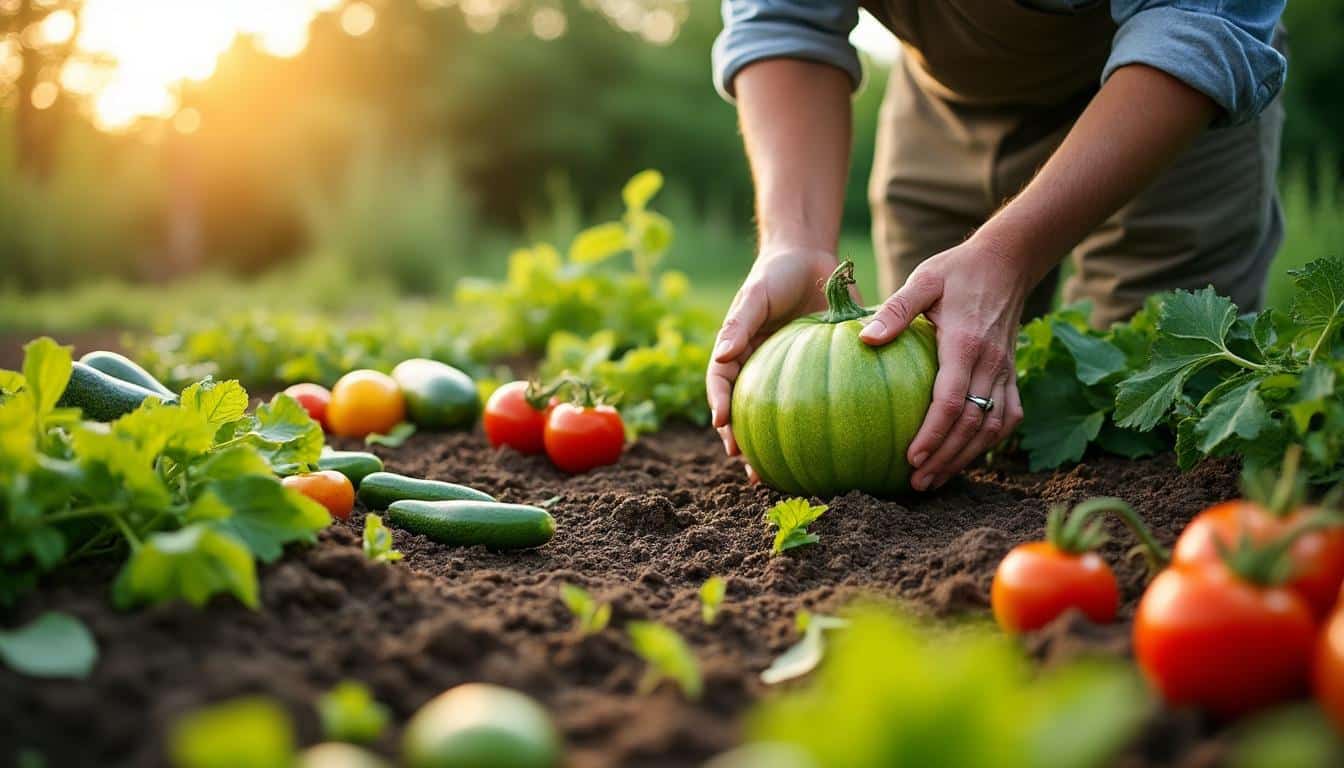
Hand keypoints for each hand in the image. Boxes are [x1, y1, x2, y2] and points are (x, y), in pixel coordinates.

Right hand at [707, 248, 840, 470]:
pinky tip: (833, 450)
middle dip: (744, 445)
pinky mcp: (816, 374)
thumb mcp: (754, 294)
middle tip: (751, 471)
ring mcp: (786, 375)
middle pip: (746, 413)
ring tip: (780, 477)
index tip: (725, 427)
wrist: (811, 259)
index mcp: (736, 353)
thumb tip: (721, 356)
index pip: (721, 385)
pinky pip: (815, 403)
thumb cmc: (775, 274)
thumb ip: (739, 323)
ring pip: (777, 417)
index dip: (720, 407)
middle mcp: (757, 369)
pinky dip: (818, 426)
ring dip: (775, 449)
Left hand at [858, 235, 1028, 490]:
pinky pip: (1008, 416)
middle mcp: (991, 364)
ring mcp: (1005, 371)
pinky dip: (990, 441)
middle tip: (918, 482)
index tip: (911, 457)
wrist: (1007, 262)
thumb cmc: (956, 271)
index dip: (932, 434)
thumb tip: (865, 339)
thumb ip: (896, 310)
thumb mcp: (923, 281)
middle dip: (946, 458)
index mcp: (965, 344)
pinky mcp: (1012, 374)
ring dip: (967, 457)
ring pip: (993, 427)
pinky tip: (966, 457)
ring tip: (936, 478)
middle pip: (973, 424)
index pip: (951, 401)